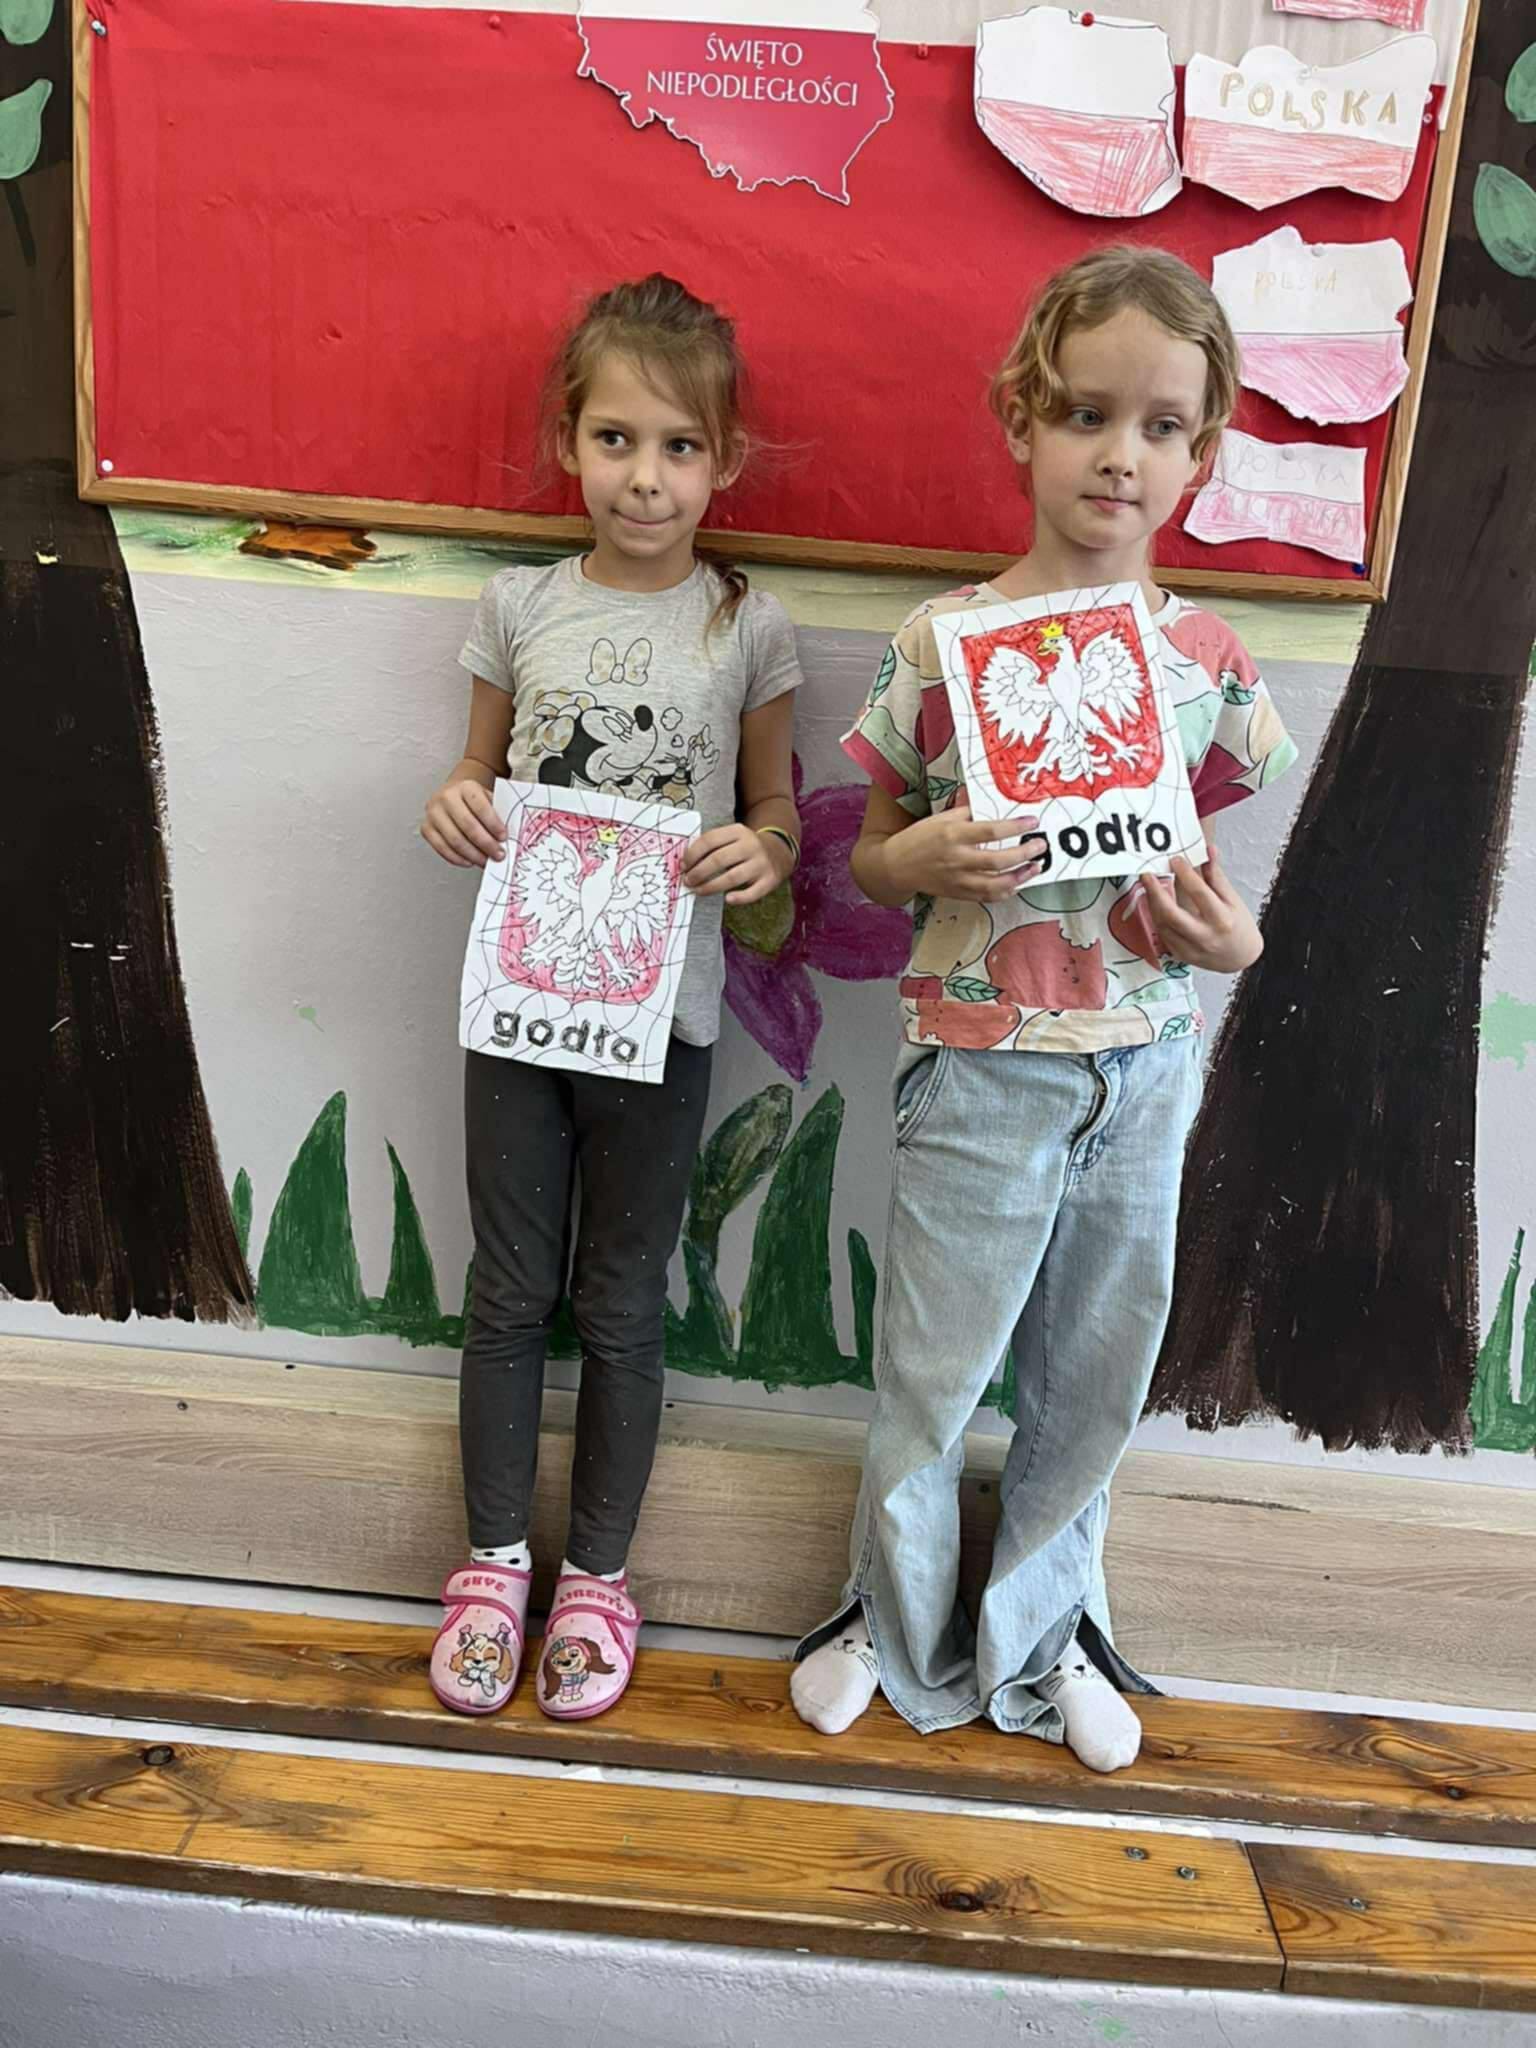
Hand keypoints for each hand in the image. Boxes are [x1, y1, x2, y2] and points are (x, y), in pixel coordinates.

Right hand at [421, 776, 506, 867]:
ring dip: (473, 855)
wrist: (454, 794)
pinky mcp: (426, 828)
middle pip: (467, 826)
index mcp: (465, 787)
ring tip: (486, 860)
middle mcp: (446, 797)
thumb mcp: (489, 799)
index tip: (503, 837)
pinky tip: (470, 861)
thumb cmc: (474, 800)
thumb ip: (497, 815)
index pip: (481, 807)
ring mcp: (434, 813)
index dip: (493, 825)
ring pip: (454, 840)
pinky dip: (458, 858)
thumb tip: (506, 839)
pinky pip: (442, 848)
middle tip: (498, 854)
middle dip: (486, 844)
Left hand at [683, 823, 787, 905]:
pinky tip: (727, 899)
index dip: (692, 854)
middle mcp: (751, 845)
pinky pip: (753, 892)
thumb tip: (685, 864)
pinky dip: (740, 897)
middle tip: (687, 881)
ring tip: (698, 891)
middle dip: (698, 872)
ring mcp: (761, 863)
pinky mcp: (770, 880)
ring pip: (732, 877)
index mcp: (738, 831)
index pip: (710, 840)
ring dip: (711, 886)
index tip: (682, 866)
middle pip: (719, 859)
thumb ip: (712, 845)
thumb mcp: (732, 837)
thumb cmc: (745, 847)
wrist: (778, 851)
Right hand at [886, 797, 1045, 903]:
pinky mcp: (958, 893)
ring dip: (1020, 877)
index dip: (1015, 827)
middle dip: (1024, 853)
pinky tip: (1016, 883)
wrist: (896, 866)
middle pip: (998, 860)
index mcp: (953, 834)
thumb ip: (966, 810)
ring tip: (1035, 868)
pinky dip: (1005, 892)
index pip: (990, 831)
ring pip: (996, 884)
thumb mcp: (940, 817)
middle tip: (1040, 846)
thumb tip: (988, 800)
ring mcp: (958, 879)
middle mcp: (957, 858)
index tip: (1033, 822)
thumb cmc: (919, 838)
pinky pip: (987, 896)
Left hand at [1143, 844, 1261, 972]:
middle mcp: (1205, 937)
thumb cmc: (1238, 926)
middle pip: (1172, 914)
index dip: (1185, 874)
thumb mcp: (1233, 900)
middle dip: (1155, 892)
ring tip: (1149, 885)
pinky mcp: (1180, 955)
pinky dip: (1157, 916)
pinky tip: (1155, 903)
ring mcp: (1191, 949)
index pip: (1200, 893)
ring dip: (1152, 903)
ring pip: (1162, 924)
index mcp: (1222, 920)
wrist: (1239, 957)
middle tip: (1147, 874)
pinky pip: (1162, 934)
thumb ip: (1216, 876)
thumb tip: (1208, 850)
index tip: (1175, 859)